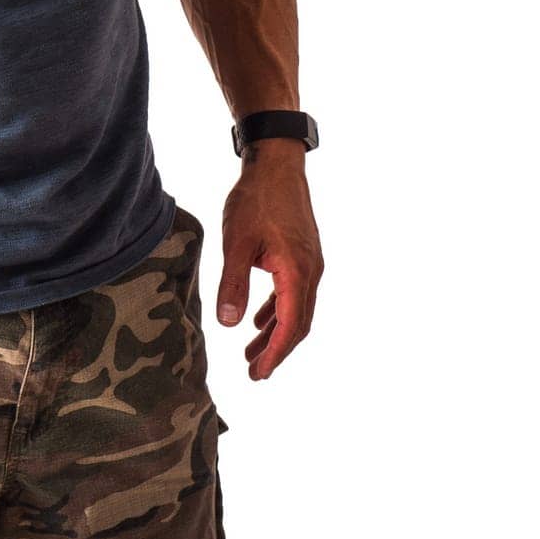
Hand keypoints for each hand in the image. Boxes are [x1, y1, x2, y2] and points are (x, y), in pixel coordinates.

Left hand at [216, 138, 322, 379]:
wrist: (277, 163)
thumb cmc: (256, 199)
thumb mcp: (236, 242)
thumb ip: (233, 284)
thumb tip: (229, 325)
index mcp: (296, 272)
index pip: (290, 325)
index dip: (275, 353)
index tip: (260, 374)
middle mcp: (310, 271)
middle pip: (298, 323)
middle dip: (276, 350)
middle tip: (254, 373)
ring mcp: (310, 262)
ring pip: (296, 308)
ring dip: (276, 331)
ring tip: (252, 352)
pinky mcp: (303, 253)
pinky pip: (294, 291)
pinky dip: (278, 309)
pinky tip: (259, 318)